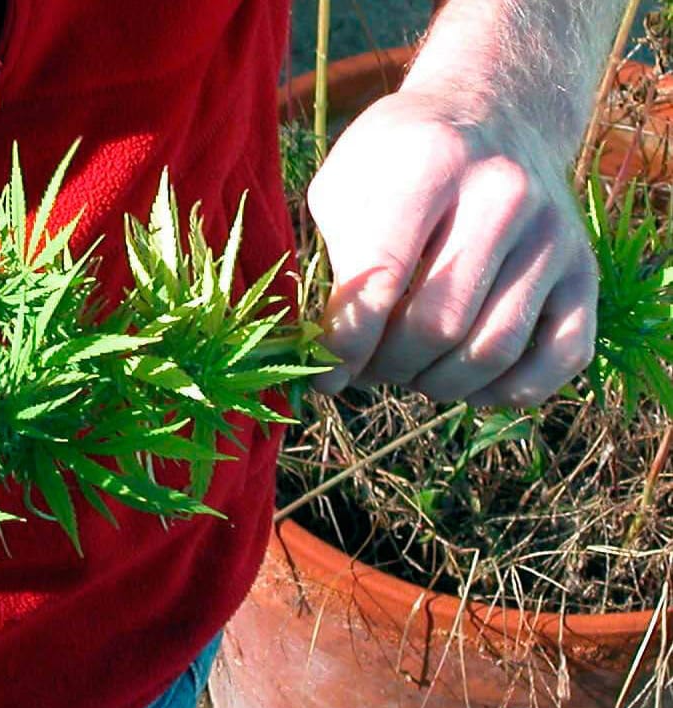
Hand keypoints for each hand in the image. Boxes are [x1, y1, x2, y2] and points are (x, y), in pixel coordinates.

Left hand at [307, 87, 597, 406]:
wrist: (490, 113)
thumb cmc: (396, 163)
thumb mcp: (343, 190)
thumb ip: (331, 269)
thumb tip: (328, 363)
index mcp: (430, 165)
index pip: (380, 286)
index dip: (344, 347)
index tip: (325, 372)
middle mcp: (503, 194)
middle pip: (437, 327)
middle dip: (387, 367)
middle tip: (367, 367)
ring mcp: (553, 233)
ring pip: (492, 351)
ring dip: (438, 384)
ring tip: (409, 370)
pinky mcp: (585, 268)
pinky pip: (561, 357)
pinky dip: (509, 391)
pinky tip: (469, 382)